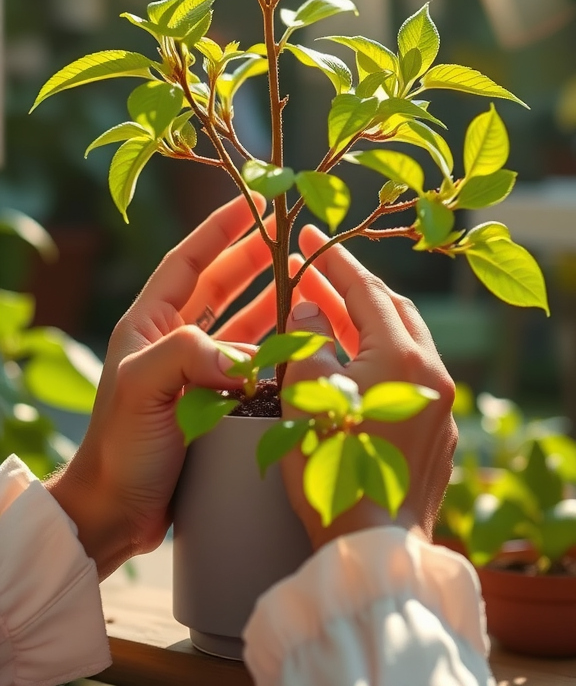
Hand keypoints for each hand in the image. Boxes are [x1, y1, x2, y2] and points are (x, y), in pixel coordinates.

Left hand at [47, 193, 282, 578]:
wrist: (115, 512)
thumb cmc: (120, 447)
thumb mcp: (143, 388)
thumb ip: (188, 355)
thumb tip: (245, 357)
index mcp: (149, 323)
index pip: (188, 261)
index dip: (219, 229)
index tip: (252, 204)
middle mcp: (171, 340)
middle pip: (219, 285)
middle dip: (254, 258)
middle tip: (290, 235)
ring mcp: (192, 372)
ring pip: (240, 322)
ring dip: (270, 301)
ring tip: (304, 281)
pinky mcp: (211, 402)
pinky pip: (250, 364)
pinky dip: (274, 350)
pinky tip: (300, 342)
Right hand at [281, 225, 456, 551]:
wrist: (371, 546)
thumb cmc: (333, 468)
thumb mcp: (308, 393)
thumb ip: (310, 340)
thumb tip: (312, 310)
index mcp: (404, 358)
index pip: (366, 291)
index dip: (333, 261)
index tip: (307, 238)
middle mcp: (433, 374)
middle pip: (392, 311)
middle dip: (350, 288)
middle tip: (310, 273)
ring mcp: (440, 406)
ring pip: (404, 343)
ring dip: (365, 324)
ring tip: (324, 312)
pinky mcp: (437, 434)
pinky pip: (408, 378)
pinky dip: (379, 359)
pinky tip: (350, 364)